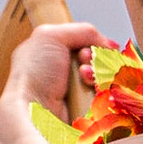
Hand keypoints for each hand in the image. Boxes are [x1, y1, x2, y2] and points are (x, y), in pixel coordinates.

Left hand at [0, 22, 108, 143]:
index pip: (84, 43)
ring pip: (104, 76)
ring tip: (84, 77)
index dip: (91, 43)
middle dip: (95, 57)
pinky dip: (102, 89)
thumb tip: (109, 45)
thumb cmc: (33, 75)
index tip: (85, 48)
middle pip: (97, 59)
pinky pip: (107, 94)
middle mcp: (62, 72)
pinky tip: (89, 90)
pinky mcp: (87, 110)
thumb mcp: (50, 36)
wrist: (33, 112)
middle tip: (83, 60)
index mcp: (50, 54)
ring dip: (98, 73)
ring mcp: (75, 92)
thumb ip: (82, 30)